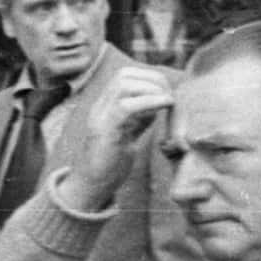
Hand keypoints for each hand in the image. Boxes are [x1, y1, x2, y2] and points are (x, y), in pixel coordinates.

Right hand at [67, 65, 176, 200]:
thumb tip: (162, 98)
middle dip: (154, 80)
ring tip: (168, 103)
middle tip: (170, 98)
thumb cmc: (112, 162)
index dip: (150, 77)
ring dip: (152, 90)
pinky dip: (149, 102)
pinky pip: (126, 107)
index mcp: (105, 105)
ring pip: (123, 85)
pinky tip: (164, 107)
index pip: (125, 75)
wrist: (91, 186)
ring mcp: (100, 118)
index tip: (167, 93)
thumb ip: (142, 114)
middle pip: (124, 75)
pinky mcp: (104, 132)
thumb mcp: (130, 131)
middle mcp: (99, 107)